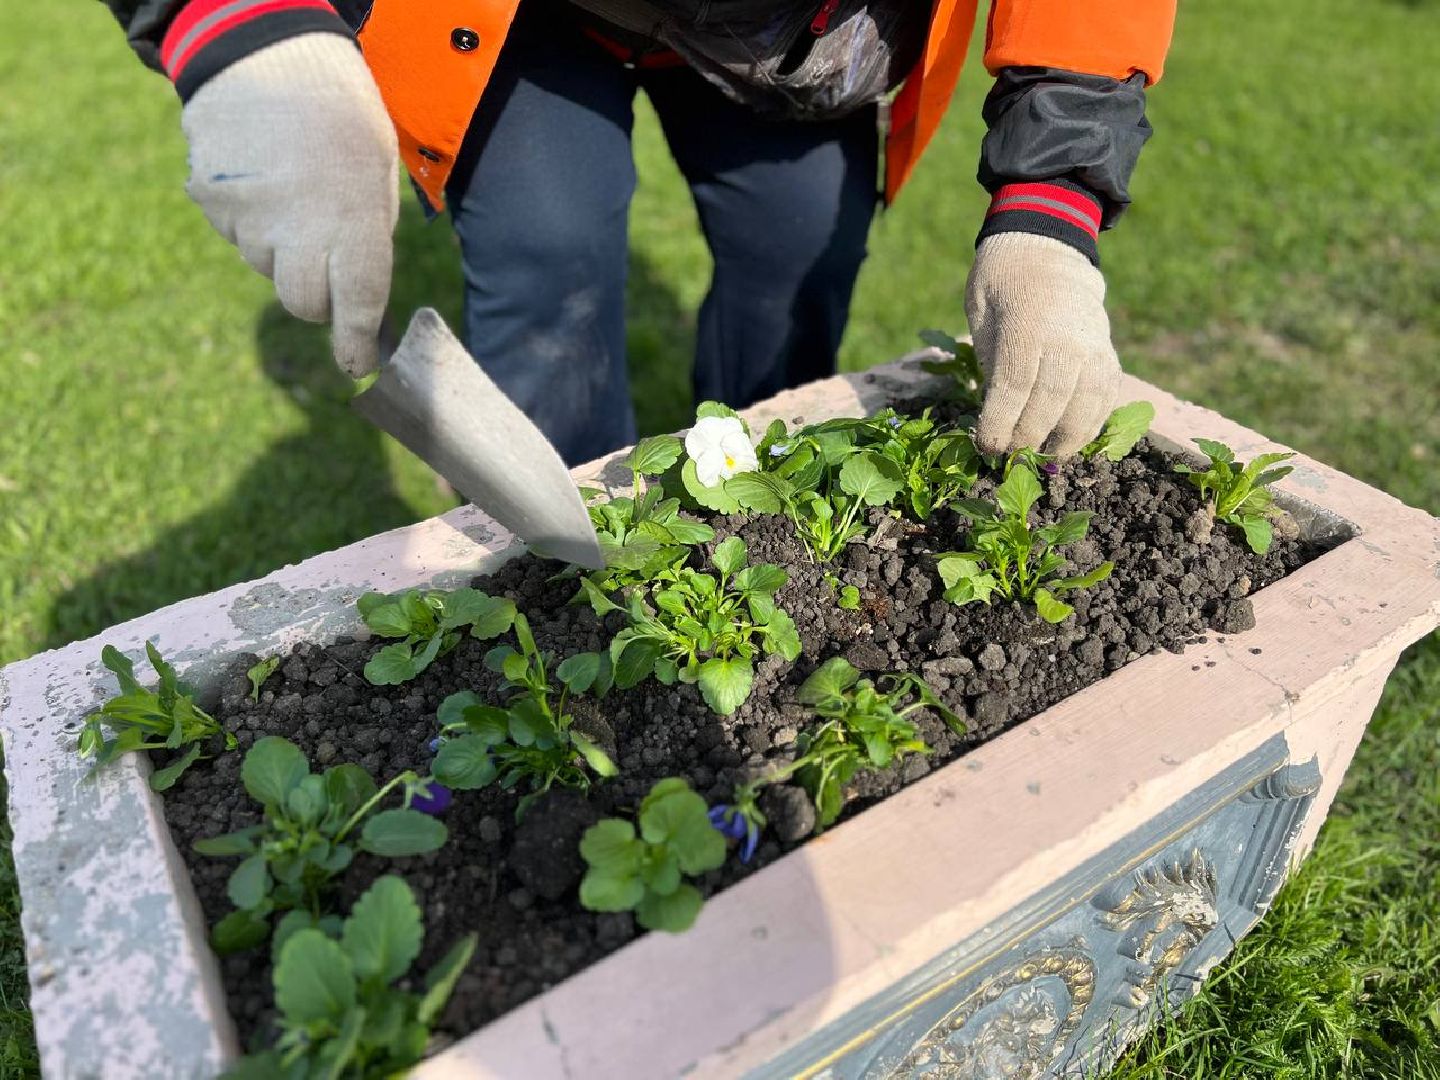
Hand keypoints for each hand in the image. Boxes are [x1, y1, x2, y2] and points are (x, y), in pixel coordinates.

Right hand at [180, 34, 397, 377]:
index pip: (356, 305)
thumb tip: (363, 292)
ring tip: (292, 191)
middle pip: (302, 301)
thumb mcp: (377, 171)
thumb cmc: (340, 109)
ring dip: (281, 248)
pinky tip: (261, 176)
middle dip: (318, 295)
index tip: (358, 363)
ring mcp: (247, 217)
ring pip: (265, 265)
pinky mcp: (209, 199)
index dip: (355, 342)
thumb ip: (370, 232)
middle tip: (326, 262)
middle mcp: (298, 229)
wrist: (266, 49)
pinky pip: (233, 231)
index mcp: (353, 222)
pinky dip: (249, 217)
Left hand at [964, 232, 1120, 455]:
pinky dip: (1093, 421)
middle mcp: (1066, 337)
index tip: (988, 447)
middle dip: (1029, 437)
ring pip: (1085, 404)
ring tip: (1046, 457)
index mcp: (1026, 326)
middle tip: (1011, 457)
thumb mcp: (980, 315)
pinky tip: (1074, 439)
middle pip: (1050, 402)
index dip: (1000, 424)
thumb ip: (990, 361)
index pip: (1014, 388)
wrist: (1045, 249)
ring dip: (1066, 438)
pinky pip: (1105, 394)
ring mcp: (1094, 344)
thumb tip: (994, 415)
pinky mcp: (1108, 351)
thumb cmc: (1000, 286)